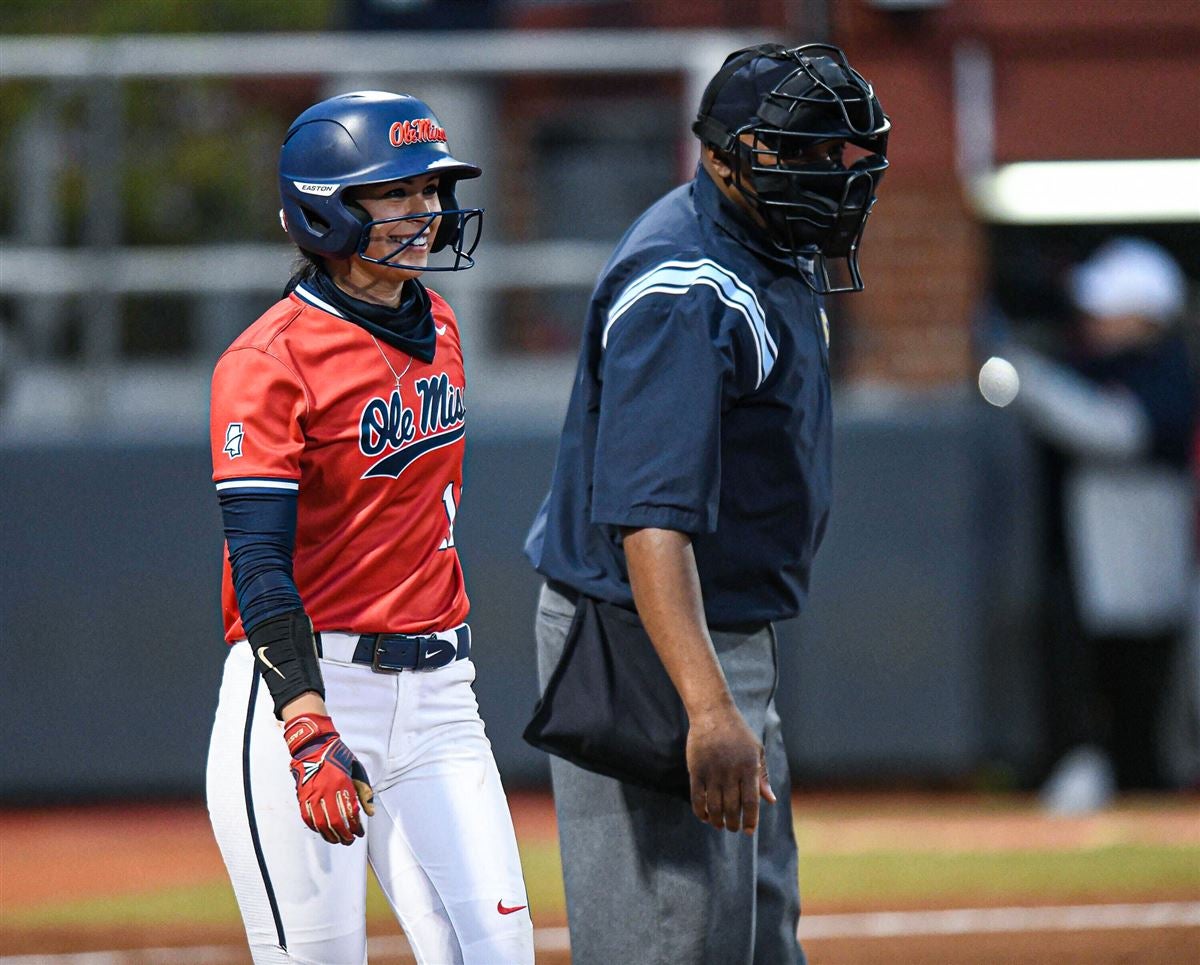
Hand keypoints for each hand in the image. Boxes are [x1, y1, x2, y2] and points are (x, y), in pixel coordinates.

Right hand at [283, 714, 375, 844]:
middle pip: (336, 822)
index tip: (360, 833)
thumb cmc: (337, 757)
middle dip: (344, 835)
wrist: (313, 745)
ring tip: (338, 840)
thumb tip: (370, 813)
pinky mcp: (302, 796)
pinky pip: (308, 818)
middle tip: (350, 840)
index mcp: (342, 783)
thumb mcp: (356, 770)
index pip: (350, 813)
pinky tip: (323, 831)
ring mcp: (312, 795)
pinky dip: (316, 828)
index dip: (356, 827)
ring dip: (330, 836)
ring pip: (321, 824)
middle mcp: (326, 791)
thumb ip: (364, 791)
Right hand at [685, 703, 775, 834]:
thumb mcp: (756, 751)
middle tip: (733, 828)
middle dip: (733, 824)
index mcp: (748, 768)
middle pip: (731, 808)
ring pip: (714, 806)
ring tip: (719, 825)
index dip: (750, 820)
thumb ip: (763, 777)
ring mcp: (712, 771)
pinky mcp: (696, 770)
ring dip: (717, 821)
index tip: (749, 831)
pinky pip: (697, 797)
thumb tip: (770, 800)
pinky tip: (704, 817)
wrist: (714, 714)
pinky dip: (700, 811)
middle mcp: (731, 772)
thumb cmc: (739, 733)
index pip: (751, 802)